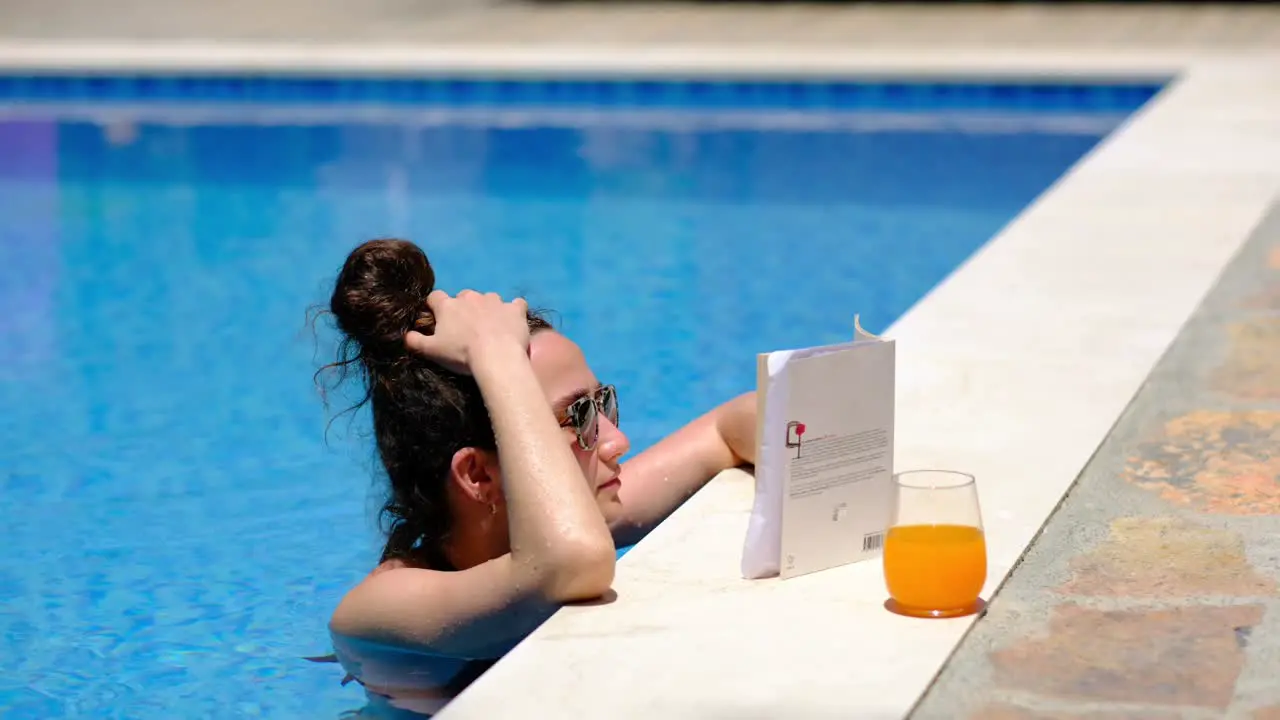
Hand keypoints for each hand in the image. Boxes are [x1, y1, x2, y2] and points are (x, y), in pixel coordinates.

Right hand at [403, 290, 530, 374]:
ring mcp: (495, 300)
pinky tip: (513, 321)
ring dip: (487, 309)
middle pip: (463, 297)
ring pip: (488, 299)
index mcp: (448, 305)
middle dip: (464, 309)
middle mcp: (471, 297)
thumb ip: (415, 341)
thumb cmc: (461, 354)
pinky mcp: (515, 309)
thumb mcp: (432, 351)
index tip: (438, 320)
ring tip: (491, 328)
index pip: (435, 297)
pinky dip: (514, 311)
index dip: (435, 307)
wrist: (496, 357)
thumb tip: (405, 335)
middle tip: (467, 329)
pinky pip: (516, 304)